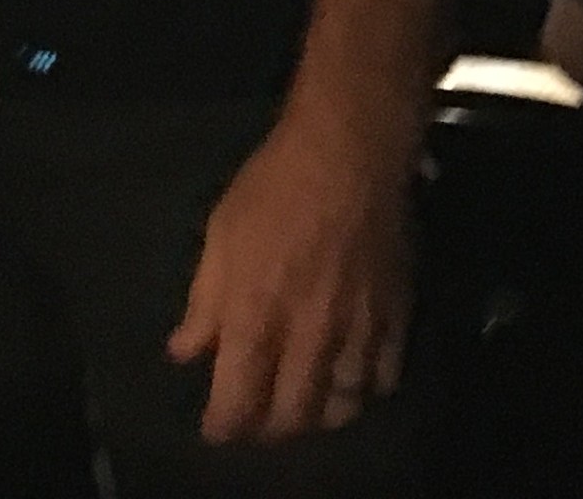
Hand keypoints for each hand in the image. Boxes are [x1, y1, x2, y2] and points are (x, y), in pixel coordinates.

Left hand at [165, 104, 415, 442]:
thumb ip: (204, 303)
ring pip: (342, 407)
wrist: (349, 153)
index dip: (224, 426)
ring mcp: (358, 332)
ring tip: (301, 407)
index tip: (215, 428)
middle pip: (292, 417)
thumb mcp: (220, 236)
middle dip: (269, 430)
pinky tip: (349, 381)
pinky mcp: (396, 318)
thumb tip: (186, 352)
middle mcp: (308, 337)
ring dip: (317, 417)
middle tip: (257, 420)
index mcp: (257, 317)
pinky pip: (384, 379)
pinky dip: (364, 391)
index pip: (238, 402)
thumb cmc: (273, 188)